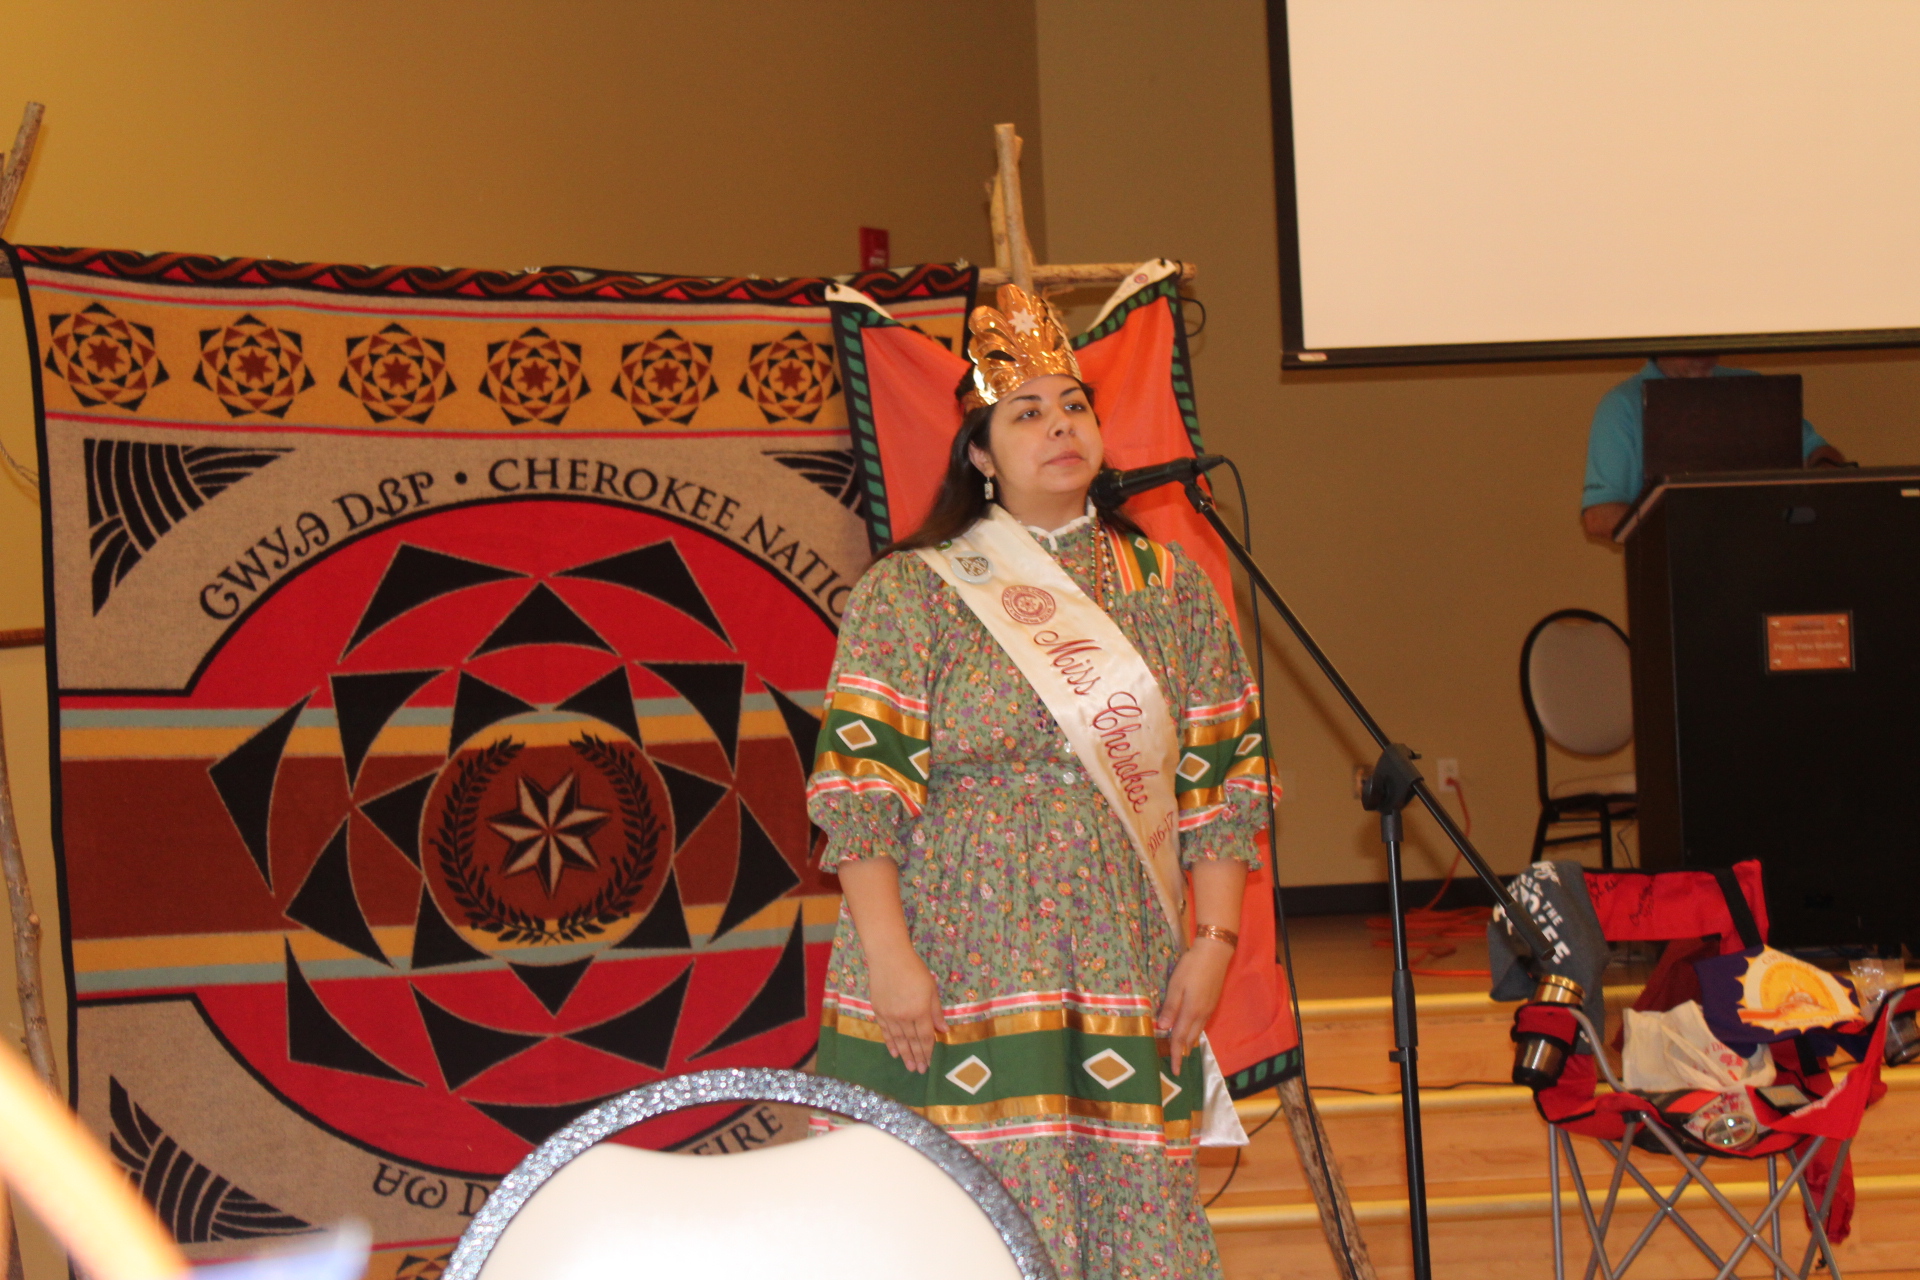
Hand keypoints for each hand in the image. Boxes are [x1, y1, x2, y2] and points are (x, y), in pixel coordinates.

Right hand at [866, 944, 947, 1073]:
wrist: (888, 958)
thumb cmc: (915, 970)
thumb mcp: (931, 989)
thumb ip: (936, 1011)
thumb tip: (944, 1030)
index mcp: (920, 1011)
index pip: (926, 1037)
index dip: (928, 1051)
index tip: (930, 1063)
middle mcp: (904, 1017)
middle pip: (912, 1042)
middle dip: (917, 1057)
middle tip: (919, 1071)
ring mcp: (890, 1015)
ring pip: (898, 1040)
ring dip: (904, 1054)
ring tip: (908, 1067)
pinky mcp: (879, 1011)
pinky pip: (885, 1032)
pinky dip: (890, 1043)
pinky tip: (894, 1052)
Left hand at [1157, 937, 1233, 1074]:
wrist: (1215, 953)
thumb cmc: (1192, 967)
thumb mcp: (1176, 985)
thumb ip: (1170, 1008)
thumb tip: (1162, 1029)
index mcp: (1191, 1012)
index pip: (1180, 1039)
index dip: (1176, 1055)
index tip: (1174, 1071)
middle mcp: (1201, 1014)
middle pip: (1190, 1038)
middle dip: (1182, 1052)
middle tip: (1175, 1064)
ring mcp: (1209, 1009)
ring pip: (1197, 1032)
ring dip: (1189, 1043)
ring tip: (1181, 1052)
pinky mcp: (1212, 1002)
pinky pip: (1202, 1024)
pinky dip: (1195, 1032)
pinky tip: (1191, 1031)